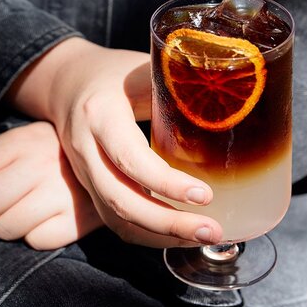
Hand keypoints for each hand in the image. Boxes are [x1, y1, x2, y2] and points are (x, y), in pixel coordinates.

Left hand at [0, 121, 102, 249]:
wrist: (116, 160)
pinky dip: (34, 236)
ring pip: (3, 229)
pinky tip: (45, 220)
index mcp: (19, 140)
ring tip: (19, 211)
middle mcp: (39, 164)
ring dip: (2, 226)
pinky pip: (35, 242)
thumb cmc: (52, 157)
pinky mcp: (79, 220)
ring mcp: (61, 193)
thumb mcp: (20, 144)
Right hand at [7, 37, 223, 247]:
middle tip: (212, 231)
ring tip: (204, 237)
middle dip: (167, 224)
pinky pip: (115, 220)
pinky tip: (179, 235)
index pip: (130, 157)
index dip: (165, 182)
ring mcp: (84, 173)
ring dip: (160, 236)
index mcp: (100, 113)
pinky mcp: (90, 188)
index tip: (204, 196)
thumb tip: (240, 99)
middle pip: (120, 200)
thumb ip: (181, 85)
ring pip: (116, 218)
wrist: (67, 83)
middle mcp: (85, 148)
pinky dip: (148, 234)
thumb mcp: (144, 68)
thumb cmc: (114, 73)